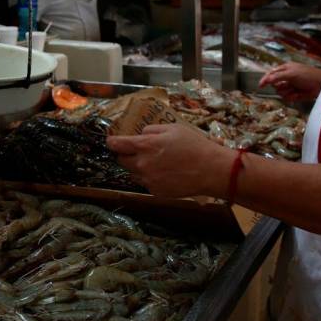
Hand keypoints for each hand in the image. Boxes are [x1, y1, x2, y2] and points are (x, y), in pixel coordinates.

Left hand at [106, 124, 234, 197]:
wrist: (210, 170)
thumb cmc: (193, 145)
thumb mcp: (172, 129)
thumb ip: (152, 130)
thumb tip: (141, 134)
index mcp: (144, 146)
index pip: (117, 145)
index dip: (112, 142)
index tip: (111, 141)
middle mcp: (142, 164)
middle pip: (121, 161)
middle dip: (126, 155)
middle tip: (139, 151)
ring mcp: (148, 180)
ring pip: (132, 173)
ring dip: (138, 167)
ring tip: (156, 163)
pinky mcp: (155, 191)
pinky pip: (146, 183)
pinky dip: (150, 178)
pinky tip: (165, 173)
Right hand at [259, 62, 320, 101]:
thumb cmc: (308, 75)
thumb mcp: (291, 73)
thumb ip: (277, 76)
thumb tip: (266, 80)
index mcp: (285, 69)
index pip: (271, 74)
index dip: (265, 79)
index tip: (261, 86)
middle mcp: (286, 77)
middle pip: (274, 85)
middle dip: (280, 86)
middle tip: (287, 85)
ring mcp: (290, 86)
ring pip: (280, 92)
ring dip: (287, 92)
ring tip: (294, 89)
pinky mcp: (294, 94)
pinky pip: (287, 98)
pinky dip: (292, 96)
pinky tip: (298, 94)